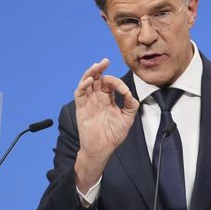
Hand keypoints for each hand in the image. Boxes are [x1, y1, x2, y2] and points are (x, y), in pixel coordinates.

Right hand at [73, 58, 139, 190]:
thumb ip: (131, 104)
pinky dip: (83, 85)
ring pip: (87, 82)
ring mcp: (88, 102)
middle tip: (105, 61)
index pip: (110, 84)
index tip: (124, 91)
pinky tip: (89, 80)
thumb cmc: (113, 135)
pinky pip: (80, 93)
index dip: (117, 83)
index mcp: (107, 99)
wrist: (102, 149)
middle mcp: (97, 98)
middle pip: (96, 78)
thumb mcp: (127, 118)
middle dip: (100, 68)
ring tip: (97, 65)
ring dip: (91, 72)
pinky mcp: (81, 107)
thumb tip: (129, 93)